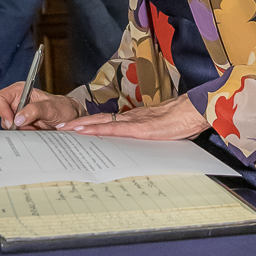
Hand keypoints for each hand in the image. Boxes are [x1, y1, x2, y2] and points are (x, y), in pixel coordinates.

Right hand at [0, 83, 85, 130]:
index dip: (2, 110)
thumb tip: (18, 118)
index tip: (11, 122)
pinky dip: (24, 135)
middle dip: (13, 124)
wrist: (71, 118)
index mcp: (20, 91)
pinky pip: (16, 133)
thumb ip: (34, 110)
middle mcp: (17, 102)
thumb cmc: (63, 107)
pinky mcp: (22, 125)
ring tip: (35, 128)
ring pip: (8, 126)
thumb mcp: (51, 107)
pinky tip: (35, 131)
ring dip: (20, 130)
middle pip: (2, 115)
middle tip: (28, 126)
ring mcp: (19, 114)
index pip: (0, 98)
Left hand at [56, 94, 208, 140]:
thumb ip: (148, 134)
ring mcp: (135, 122)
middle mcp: (131, 118)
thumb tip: (137, 144)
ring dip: (83, 127)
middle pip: (99, 120)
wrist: (195, 111)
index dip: (89, 124)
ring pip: (103, 123)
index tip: (74, 128)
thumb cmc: (182, 121)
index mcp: (136, 119)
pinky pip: (116, 129)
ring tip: (67, 130)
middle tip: (60, 128)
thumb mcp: (162, 131)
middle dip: (79, 125)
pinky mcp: (141, 128)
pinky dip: (100, 130)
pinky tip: (88, 131)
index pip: (108, 121)